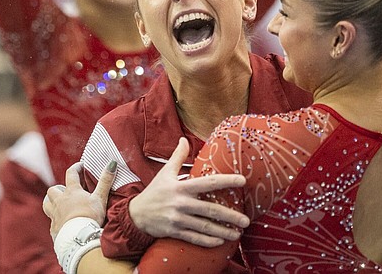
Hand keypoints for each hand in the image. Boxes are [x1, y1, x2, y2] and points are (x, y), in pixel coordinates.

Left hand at [43, 161, 116, 240]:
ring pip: (47, 204)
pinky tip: (63, 224)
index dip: (76, 168)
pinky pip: (52, 222)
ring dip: (51, 202)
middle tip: (66, 190)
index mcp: (71, 192)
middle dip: (58, 188)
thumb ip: (105, 181)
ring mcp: (55, 215)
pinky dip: (56, 220)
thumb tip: (112, 163)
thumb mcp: (100, 198)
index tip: (81, 166)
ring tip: (59, 204)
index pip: (71, 173)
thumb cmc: (90, 216)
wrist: (79, 239)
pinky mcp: (54, 228)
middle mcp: (60, 201)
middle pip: (53, 190)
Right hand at [129, 138, 249, 246]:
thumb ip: (177, 156)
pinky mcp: (175, 232)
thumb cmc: (154, 192)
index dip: (226, 180)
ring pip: (205, 227)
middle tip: (246, 220)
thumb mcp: (165, 172)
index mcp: (181, 187)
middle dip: (230, 215)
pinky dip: (208, 241)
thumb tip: (183, 139)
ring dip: (223, 231)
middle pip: (210, 209)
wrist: (135, 215)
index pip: (208, 183)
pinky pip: (194, 238)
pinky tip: (220, 242)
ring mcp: (178, 219)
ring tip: (237, 234)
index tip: (242, 180)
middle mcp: (181, 203)